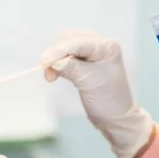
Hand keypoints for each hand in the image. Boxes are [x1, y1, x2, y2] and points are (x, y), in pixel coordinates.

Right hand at [40, 31, 153, 157]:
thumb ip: (70, 68)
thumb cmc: (107, 101)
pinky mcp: (85, 60)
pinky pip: (67, 55)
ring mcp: (92, 52)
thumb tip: (51, 61)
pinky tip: (56, 73)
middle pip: (69, 39)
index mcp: (106, 47)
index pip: (77, 43)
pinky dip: (58, 62)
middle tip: (49, 75)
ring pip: (65, 45)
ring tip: (52, 76)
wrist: (115, 118)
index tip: (43, 63)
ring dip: (55, 58)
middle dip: (56, 54)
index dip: (58, 51)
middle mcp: (100, 44)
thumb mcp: (89, 83)